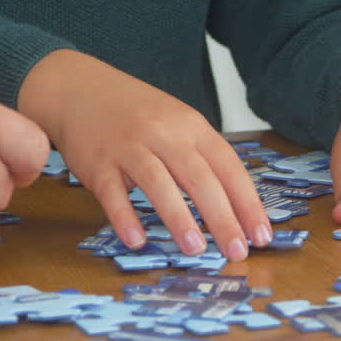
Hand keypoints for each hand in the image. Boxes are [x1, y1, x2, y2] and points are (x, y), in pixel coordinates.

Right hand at [18, 50, 270, 261]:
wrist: (78, 88)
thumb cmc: (136, 114)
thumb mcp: (178, 123)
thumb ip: (203, 159)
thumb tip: (236, 207)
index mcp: (191, 127)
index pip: (229, 167)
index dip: (248, 203)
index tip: (262, 235)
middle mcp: (163, 134)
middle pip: (200, 178)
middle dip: (222, 218)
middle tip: (236, 252)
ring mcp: (129, 147)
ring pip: (159, 183)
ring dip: (179, 218)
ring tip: (196, 250)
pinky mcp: (97, 162)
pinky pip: (112, 192)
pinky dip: (124, 216)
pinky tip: (137, 240)